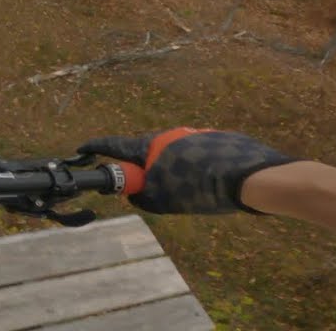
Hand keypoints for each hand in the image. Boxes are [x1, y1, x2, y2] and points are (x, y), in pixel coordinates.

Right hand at [79, 128, 296, 213]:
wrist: (251, 177)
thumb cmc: (200, 188)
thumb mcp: (163, 200)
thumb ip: (143, 196)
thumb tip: (137, 195)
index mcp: (152, 145)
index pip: (116, 145)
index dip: (97, 148)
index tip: (83, 148)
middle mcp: (171, 134)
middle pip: (149, 152)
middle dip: (147, 169)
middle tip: (152, 190)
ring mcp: (197, 134)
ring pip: (177, 155)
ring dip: (177, 171)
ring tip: (192, 192)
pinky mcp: (220, 140)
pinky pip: (201, 156)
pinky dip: (200, 169)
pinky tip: (212, 186)